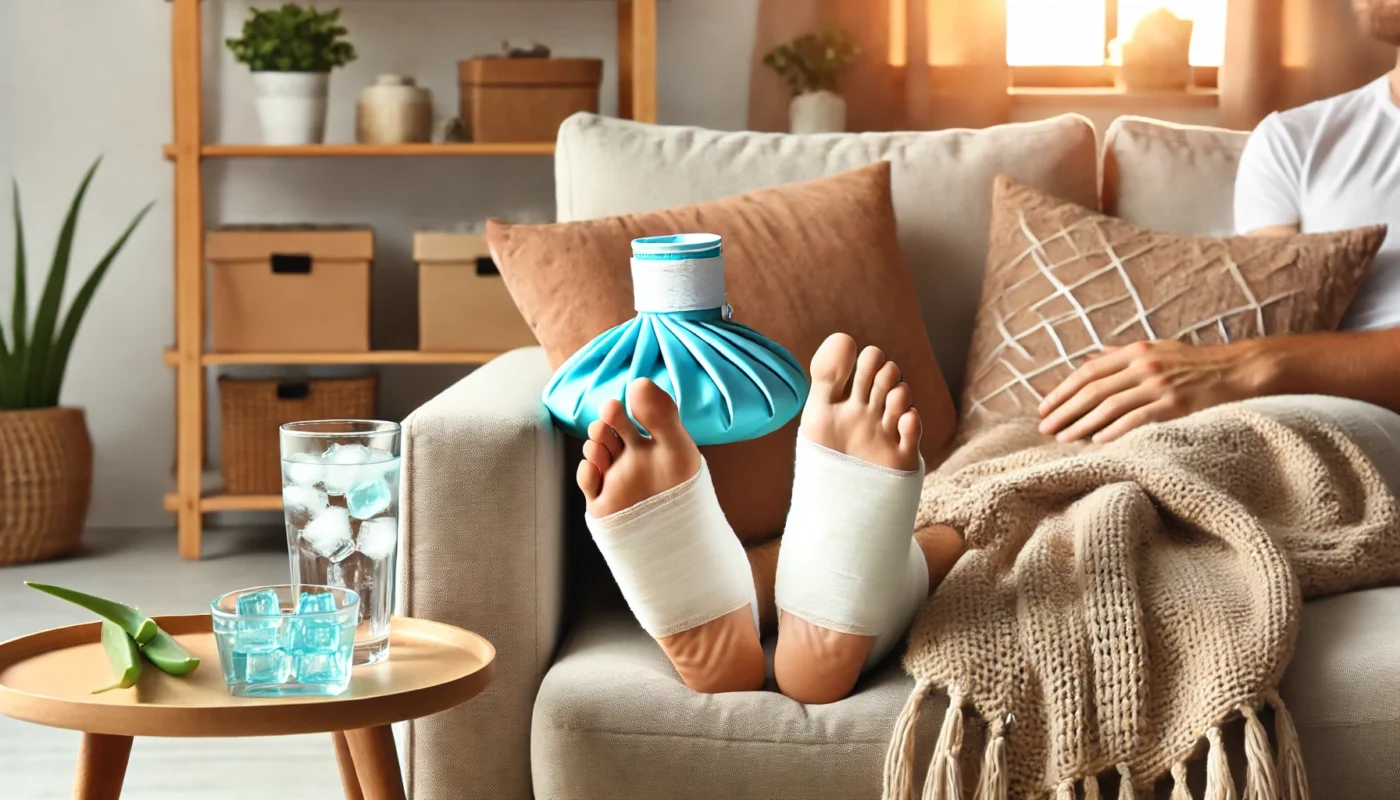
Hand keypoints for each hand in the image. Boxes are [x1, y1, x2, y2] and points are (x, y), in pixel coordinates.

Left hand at [1037, 340, 1264, 442]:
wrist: (1238, 370)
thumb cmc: (1194, 363)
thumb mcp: (1157, 350)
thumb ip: (1123, 356)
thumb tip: (1091, 361)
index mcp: (1136, 351)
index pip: (1088, 372)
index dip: (1063, 390)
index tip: (1045, 407)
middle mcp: (1144, 366)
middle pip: (1092, 390)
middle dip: (1064, 410)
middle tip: (1044, 427)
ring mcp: (1159, 385)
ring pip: (1109, 407)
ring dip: (1082, 424)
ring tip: (1063, 438)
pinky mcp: (1175, 406)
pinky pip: (1136, 420)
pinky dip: (1114, 431)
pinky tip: (1097, 441)